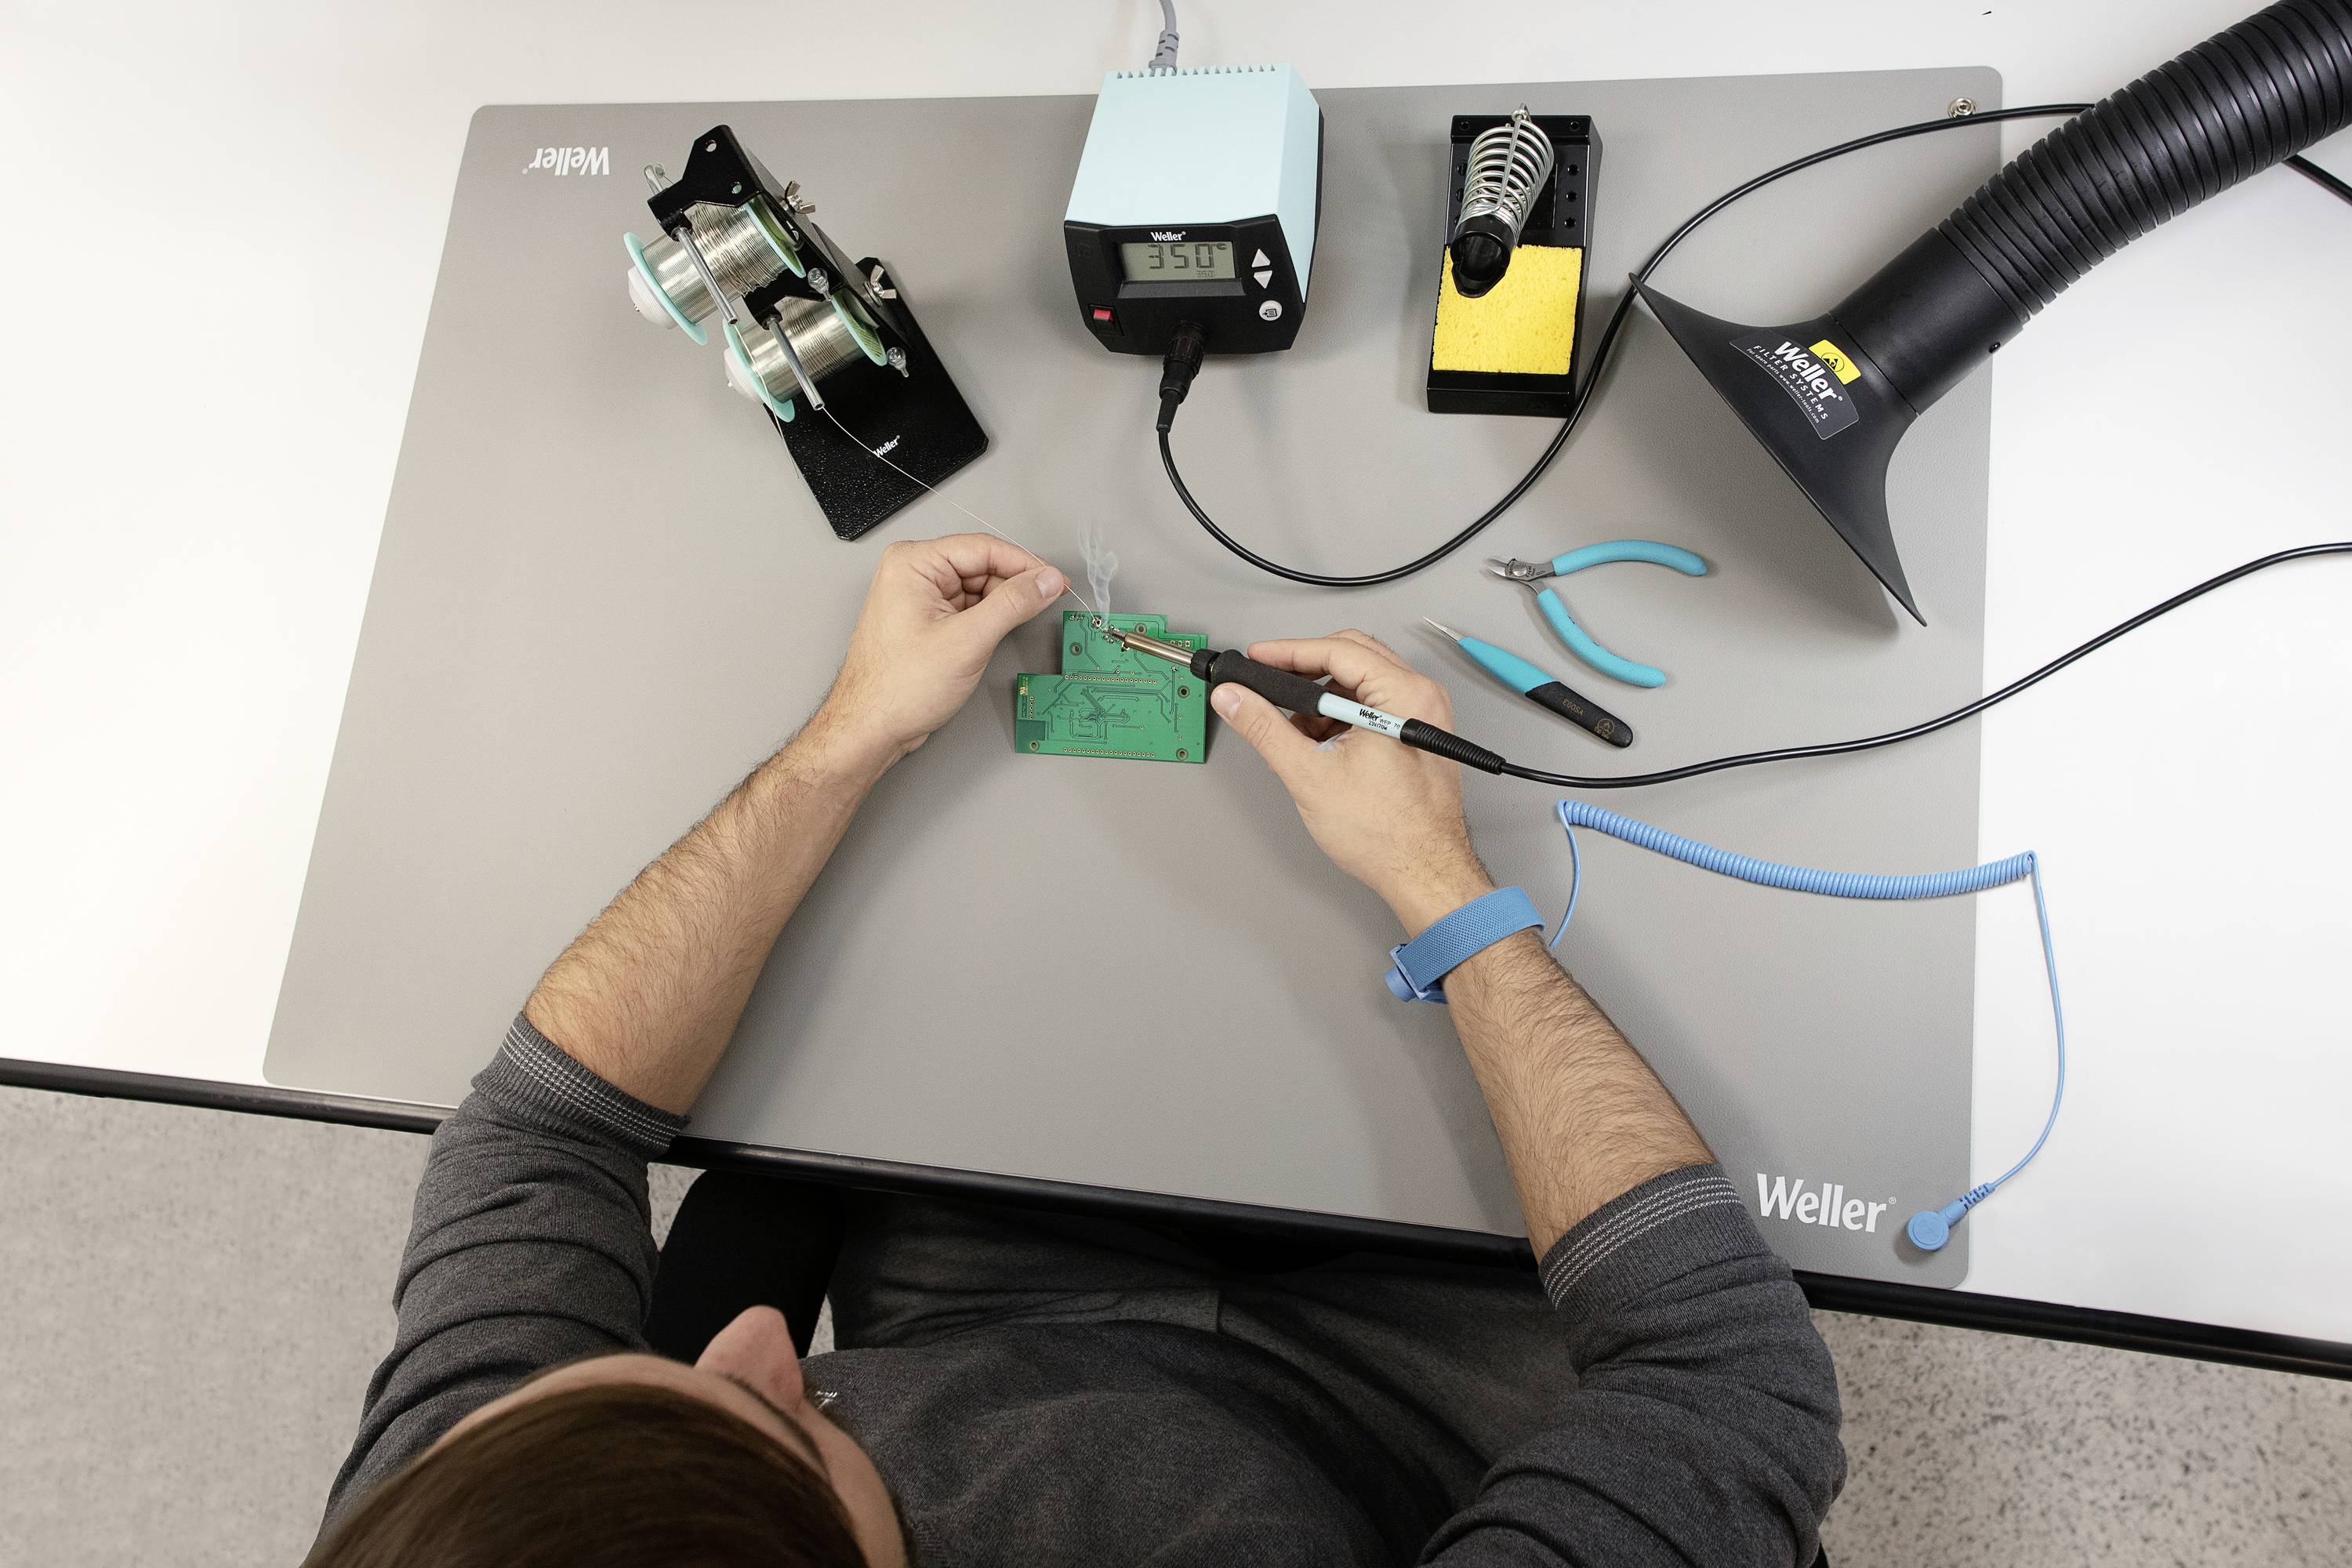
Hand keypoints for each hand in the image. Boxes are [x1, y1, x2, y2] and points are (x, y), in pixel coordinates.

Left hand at [816, 534, 1066, 765]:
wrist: (871, 728)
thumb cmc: (897, 688)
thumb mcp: (968, 641)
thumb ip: (1013, 605)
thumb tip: (1046, 581)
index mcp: (913, 564)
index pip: (983, 548)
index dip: (1025, 563)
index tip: (1055, 580)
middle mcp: (913, 574)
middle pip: (982, 565)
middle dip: (1014, 585)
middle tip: (1047, 601)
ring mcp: (919, 597)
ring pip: (978, 588)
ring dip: (1002, 605)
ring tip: (1019, 624)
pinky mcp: (926, 619)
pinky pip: (968, 607)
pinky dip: (989, 619)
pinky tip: (999, 633)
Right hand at [1213, 630, 1493, 935]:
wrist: (1423, 874)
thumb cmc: (1388, 834)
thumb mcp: (1310, 774)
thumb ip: (1264, 728)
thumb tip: (1235, 698)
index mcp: (1404, 696)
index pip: (1338, 650)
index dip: (1289, 651)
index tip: (1258, 658)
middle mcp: (1421, 698)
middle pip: (1353, 657)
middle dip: (1305, 671)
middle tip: (1268, 683)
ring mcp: (1422, 716)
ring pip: (1362, 683)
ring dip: (1322, 699)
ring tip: (1293, 731)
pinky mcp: (1417, 735)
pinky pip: (1374, 707)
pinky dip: (1341, 718)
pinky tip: (1318, 746)